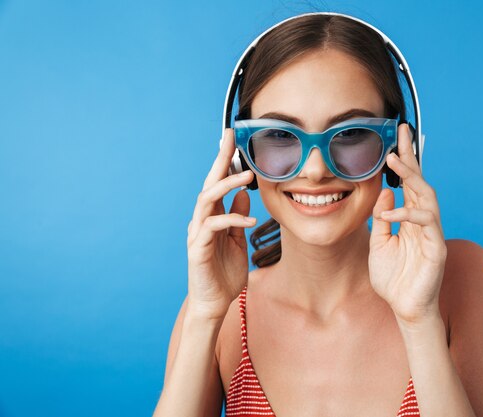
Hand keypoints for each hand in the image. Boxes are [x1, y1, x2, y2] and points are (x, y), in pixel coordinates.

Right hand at [186, 128, 255, 319]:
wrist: (214, 304)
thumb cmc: (224, 274)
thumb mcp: (237, 242)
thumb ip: (238, 219)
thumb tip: (244, 195)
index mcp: (212, 217)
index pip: (218, 184)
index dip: (224, 161)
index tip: (233, 139)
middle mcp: (202, 221)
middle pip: (209, 183)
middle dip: (219, 160)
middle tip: (230, 138)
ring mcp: (197, 233)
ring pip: (206, 200)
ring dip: (226, 186)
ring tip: (247, 177)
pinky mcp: (197, 249)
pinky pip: (212, 227)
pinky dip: (231, 219)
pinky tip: (249, 220)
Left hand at [369, 123, 446, 325]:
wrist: (404, 308)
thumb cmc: (393, 278)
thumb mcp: (379, 243)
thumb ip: (382, 218)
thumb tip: (385, 192)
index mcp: (411, 219)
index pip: (409, 184)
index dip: (405, 160)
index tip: (397, 136)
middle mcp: (423, 222)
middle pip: (421, 182)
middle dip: (411, 157)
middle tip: (401, 134)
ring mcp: (432, 233)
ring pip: (428, 197)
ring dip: (411, 177)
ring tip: (393, 161)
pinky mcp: (437, 248)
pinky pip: (426, 224)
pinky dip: (408, 215)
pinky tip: (390, 215)